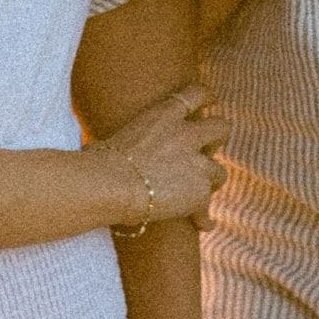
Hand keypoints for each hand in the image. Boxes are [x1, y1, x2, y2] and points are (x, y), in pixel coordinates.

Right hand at [97, 86, 227, 225]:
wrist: (108, 184)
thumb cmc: (97, 162)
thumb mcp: (114, 138)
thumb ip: (123, 142)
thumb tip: (96, 152)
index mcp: (164, 114)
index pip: (197, 93)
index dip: (208, 97)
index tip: (212, 102)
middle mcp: (185, 134)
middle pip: (222, 127)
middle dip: (218, 140)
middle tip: (207, 151)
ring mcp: (196, 162)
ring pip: (220, 171)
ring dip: (210, 183)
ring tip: (198, 195)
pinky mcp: (199, 190)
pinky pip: (206, 206)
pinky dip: (203, 217)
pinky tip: (201, 224)